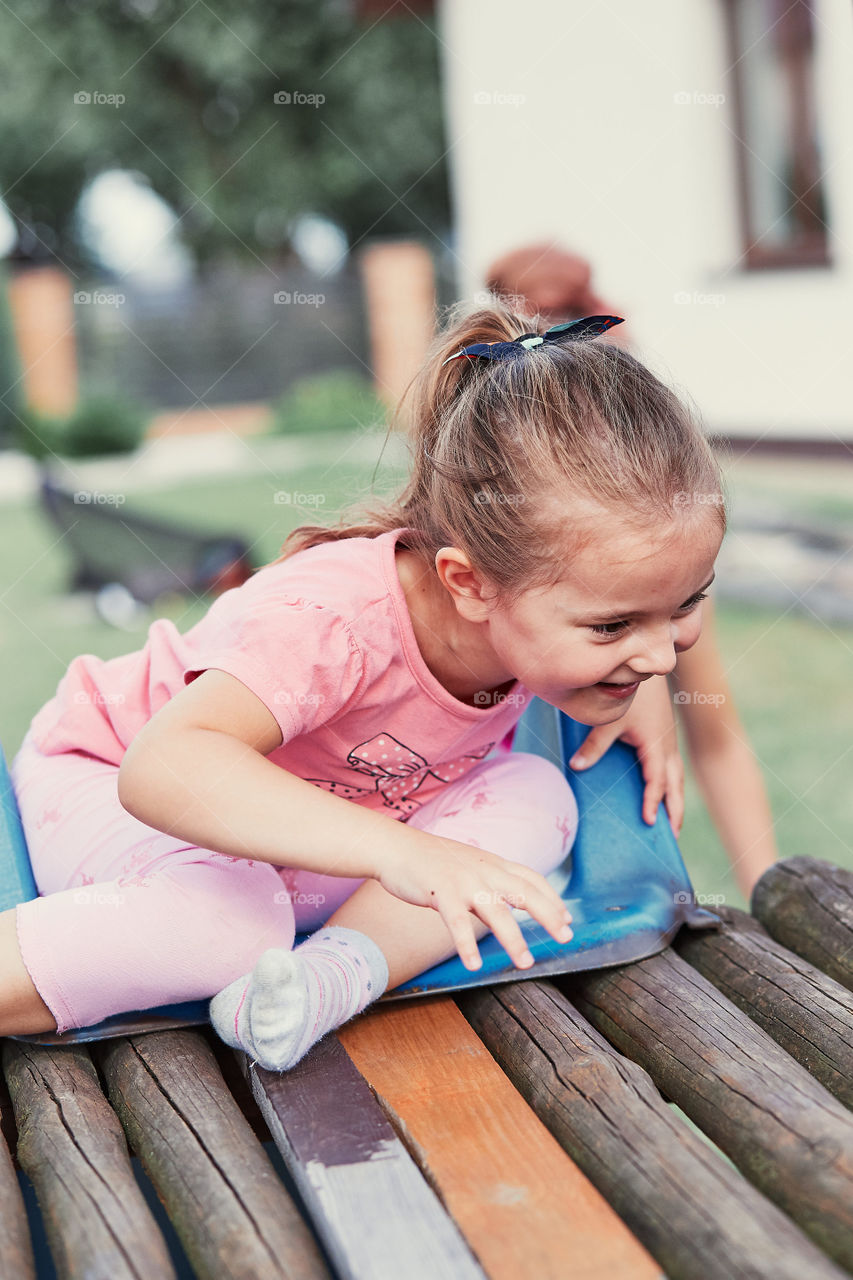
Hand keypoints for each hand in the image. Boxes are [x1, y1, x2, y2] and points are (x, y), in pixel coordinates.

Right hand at [377, 835, 572, 971]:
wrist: (397, 848)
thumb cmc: (433, 861)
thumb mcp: (470, 865)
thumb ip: (491, 882)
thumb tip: (512, 904)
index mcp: (493, 864)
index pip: (532, 879)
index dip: (552, 899)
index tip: (568, 919)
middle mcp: (484, 872)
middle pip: (524, 893)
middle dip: (548, 915)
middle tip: (566, 937)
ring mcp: (463, 882)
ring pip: (496, 912)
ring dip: (513, 939)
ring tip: (525, 963)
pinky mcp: (440, 893)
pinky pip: (457, 923)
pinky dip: (466, 945)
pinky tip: (474, 964)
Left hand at [568, 676, 684, 833]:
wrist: (644, 666)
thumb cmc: (629, 694)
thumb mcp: (609, 720)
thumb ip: (594, 745)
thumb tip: (576, 767)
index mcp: (656, 745)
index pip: (658, 781)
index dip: (654, 802)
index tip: (649, 821)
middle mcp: (667, 746)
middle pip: (676, 785)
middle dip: (675, 810)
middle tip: (673, 836)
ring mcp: (668, 741)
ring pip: (677, 777)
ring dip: (675, 799)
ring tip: (672, 822)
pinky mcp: (664, 736)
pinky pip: (672, 766)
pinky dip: (671, 783)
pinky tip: (664, 793)